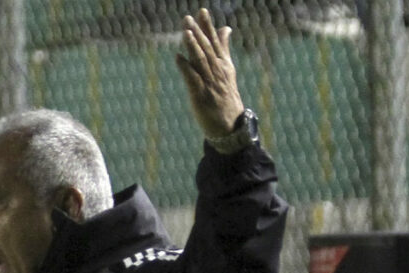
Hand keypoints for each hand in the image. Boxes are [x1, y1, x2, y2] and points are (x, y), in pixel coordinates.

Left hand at [175, 8, 244, 138]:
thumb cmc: (226, 97)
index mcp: (224, 65)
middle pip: (207, 49)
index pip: (215, 42)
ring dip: (192, 46)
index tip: (202, 11)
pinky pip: (193, 79)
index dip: (208, 26)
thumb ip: (224, 48)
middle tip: (188, 18)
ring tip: (185, 33)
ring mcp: (210, 83)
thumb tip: (225, 28)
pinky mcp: (201, 96)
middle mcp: (218, 72)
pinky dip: (185, 68)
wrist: (230, 125)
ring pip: (201, 62)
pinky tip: (178, 57)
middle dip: (198, 33)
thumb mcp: (227, 69)